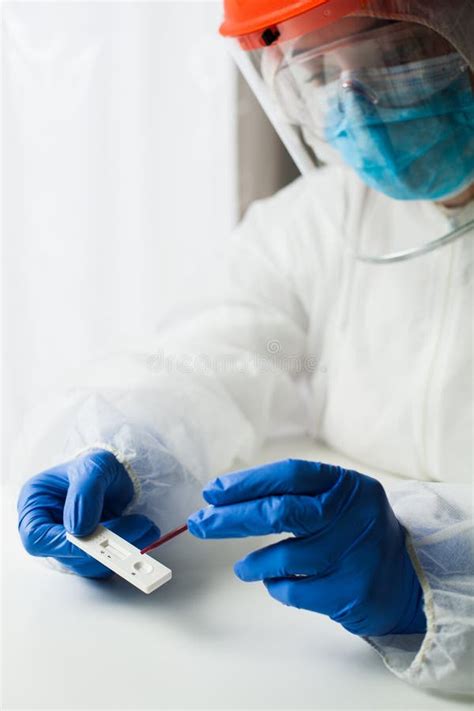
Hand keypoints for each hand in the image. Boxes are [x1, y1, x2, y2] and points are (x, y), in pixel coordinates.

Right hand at [17, 449, 159, 577]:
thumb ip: (84, 492)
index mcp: (36, 504)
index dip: (63, 544)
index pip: (37, 537)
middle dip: (101, 547)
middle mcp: (48, 527)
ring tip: (145, 528)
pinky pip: (104, 563)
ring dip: (119, 550)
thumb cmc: (98, 465)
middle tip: (133, 531)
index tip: (92, 536)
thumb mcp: (94, 466)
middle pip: (64, 554)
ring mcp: (68, 542)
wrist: (117, 472)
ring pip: (87, 563)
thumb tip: (78, 528)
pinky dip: (126, 551)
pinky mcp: (89, 551)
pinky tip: (144, 532)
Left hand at [188, 459, 425, 635]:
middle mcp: (353, 515)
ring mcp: (354, 555)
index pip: (290, 475)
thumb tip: (227, 500)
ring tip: (242, 567)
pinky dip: (275, 585)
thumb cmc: (356, 532)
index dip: (247, 482)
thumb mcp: (340, 499)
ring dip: (253, 564)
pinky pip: (294, 590)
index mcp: (347, 485)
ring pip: (285, 557)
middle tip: (200, 523)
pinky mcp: (350, 592)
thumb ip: (296, 495)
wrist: (408, 578)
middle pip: (281, 512)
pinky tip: (274, 582)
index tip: (213, 493)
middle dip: (232, 518)